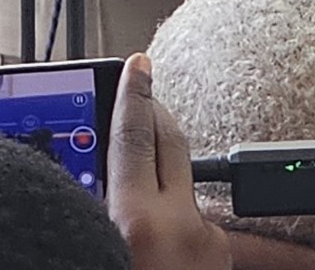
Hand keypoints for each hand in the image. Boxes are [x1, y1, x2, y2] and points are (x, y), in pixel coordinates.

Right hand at [107, 54, 231, 269]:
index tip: (137, 64)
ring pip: (182, 187)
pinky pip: (190, 221)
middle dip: (154, 114)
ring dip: (160, 175)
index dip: (132, 94)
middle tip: (139, 94)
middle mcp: (182, 226)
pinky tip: (153, 234)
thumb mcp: (93, 244)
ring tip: (133, 179)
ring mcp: (208, 243)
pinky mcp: (221, 258)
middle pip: (170, 145)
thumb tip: (94, 180)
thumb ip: (93, 207)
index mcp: (140, 222)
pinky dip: (171, 216)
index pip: (134, 136)